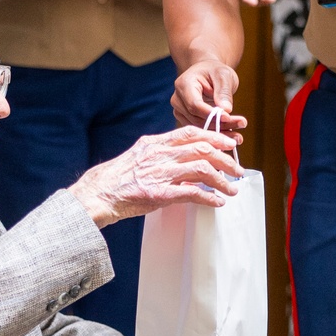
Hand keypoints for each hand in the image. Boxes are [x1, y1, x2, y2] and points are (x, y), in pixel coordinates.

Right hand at [69, 126, 241, 228]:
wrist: (99, 194)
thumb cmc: (118, 177)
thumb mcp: (140, 155)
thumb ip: (162, 153)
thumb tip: (183, 155)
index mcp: (155, 143)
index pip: (191, 133)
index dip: (214, 136)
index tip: (229, 143)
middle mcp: (160, 155)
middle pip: (202, 149)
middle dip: (225, 159)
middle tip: (237, 169)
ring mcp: (160, 174)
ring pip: (202, 170)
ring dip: (222, 180)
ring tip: (231, 189)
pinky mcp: (160, 194)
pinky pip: (192, 194)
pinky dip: (209, 198)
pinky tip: (217, 202)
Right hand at [171, 61, 245, 131]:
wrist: (208, 72)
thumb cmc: (215, 70)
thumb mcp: (223, 75)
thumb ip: (224, 91)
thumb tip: (226, 110)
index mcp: (183, 84)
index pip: (194, 104)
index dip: (211, 113)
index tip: (228, 117)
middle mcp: (178, 100)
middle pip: (197, 118)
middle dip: (219, 124)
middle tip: (241, 124)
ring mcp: (180, 111)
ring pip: (200, 127)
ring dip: (220, 133)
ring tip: (239, 136)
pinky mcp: (187, 120)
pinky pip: (201, 130)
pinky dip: (217, 134)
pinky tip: (232, 135)